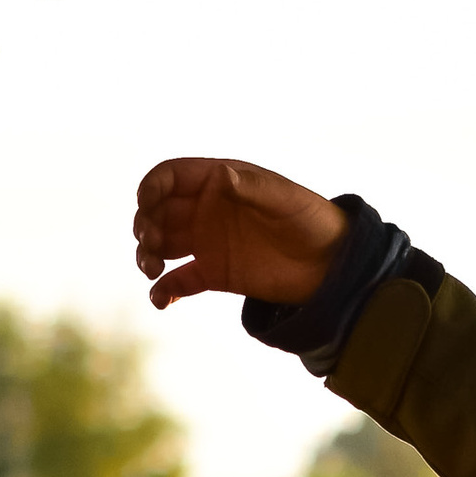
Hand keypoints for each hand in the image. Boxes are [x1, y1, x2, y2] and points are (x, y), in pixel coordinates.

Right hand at [133, 158, 348, 311]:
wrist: (330, 264)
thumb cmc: (310, 219)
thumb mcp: (283, 199)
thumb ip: (250, 187)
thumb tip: (219, 176)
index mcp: (218, 182)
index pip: (172, 177)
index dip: (152, 186)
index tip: (146, 204)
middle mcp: (206, 209)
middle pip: (158, 212)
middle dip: (145, 225)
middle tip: (152, 244)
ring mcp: (207, 242)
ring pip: (162, 245)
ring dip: (147, 255)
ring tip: (153, 270)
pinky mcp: (213, 274)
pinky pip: (179, 282)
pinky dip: (164, 291)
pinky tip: (160, 301)